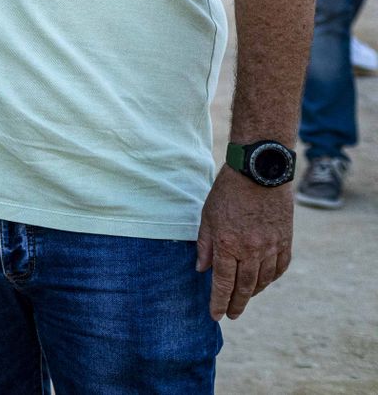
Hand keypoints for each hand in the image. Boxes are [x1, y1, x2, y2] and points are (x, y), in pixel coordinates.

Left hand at [195, 167, 292, 319]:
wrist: (260, 171)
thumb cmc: (228, 191)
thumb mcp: (207, 215)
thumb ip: (205, 244)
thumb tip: (201, 269)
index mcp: (227, 244)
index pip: (222, 282)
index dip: (218, 301)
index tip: (216, 315)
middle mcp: (251, 250)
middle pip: (245, 286)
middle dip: (237, 304)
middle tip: (231, 315)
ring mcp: (271, 246)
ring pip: (264, 279)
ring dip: (254, 293)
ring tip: (245, 299)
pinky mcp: (285, 239)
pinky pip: (280, 266)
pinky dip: (272, 278)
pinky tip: (265, 282)